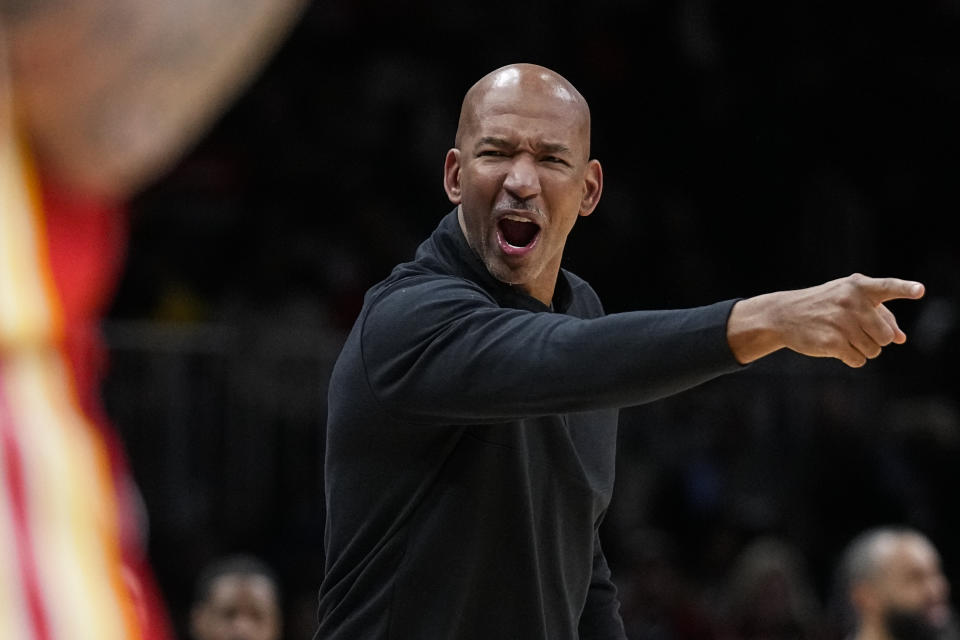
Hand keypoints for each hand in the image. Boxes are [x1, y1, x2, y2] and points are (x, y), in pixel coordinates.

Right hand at [727, 273, 925, 367]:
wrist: (783, 315)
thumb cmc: (823, 305)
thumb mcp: (849, 301)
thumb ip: (879, 315)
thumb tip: (901, 338)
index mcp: (858, 287)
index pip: (887, 287)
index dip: (905, 289)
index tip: (919, 290)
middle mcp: (851, 302)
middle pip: (885, 336)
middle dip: (875, 339)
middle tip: (856, 331)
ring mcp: (841, 322)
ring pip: (874, 351)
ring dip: (862, 350)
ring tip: (843, 337)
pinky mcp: (831, 342)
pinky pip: (859, 361)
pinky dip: (852, 359)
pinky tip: (836, 348)